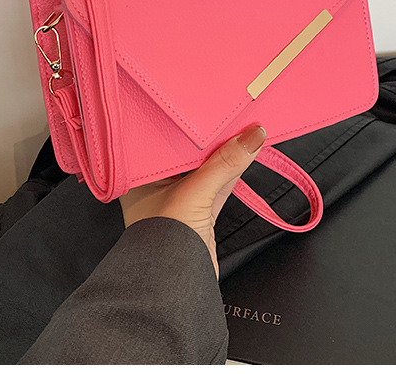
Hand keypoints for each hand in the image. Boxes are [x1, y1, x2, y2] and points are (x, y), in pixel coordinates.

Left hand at [119, 125, 266, 276]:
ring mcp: (179, 200)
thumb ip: (226, 163)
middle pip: (188, 152)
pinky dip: (231, 170)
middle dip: (209, 135)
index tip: (207, 105)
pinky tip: (245, 152)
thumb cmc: (164, 241)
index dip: (186, 123)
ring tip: (244, 126)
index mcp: (141, 176)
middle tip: (228, 111)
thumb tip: (254, 135)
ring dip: (225, 152)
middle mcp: (157, 185)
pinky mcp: (199, 213)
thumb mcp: (195, 193)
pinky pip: (217, 183)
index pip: (164, 139)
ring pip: (206, 167)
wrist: (173, 289)